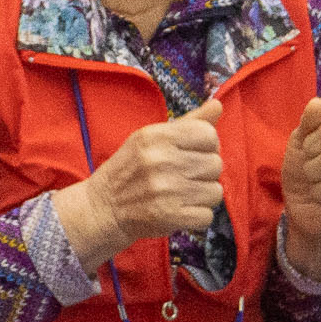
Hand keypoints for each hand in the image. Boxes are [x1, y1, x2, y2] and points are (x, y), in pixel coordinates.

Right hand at [55, 98, 224, 268]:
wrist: (102, 208)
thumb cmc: (129, 170)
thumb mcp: (150, 139)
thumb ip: (187, 123)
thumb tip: (218, 104)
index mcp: (155, 136)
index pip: (208, 135)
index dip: (206, 146)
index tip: (190, 154)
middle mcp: (160, 160)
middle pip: (215, 164)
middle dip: (203, 173)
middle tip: (181, 177)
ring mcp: (165, 190)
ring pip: (215, 191)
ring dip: (201, 196)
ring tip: (180, 195)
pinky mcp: (169, 216)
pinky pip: (207, 216)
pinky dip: (196, 217)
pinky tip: (178, 210)